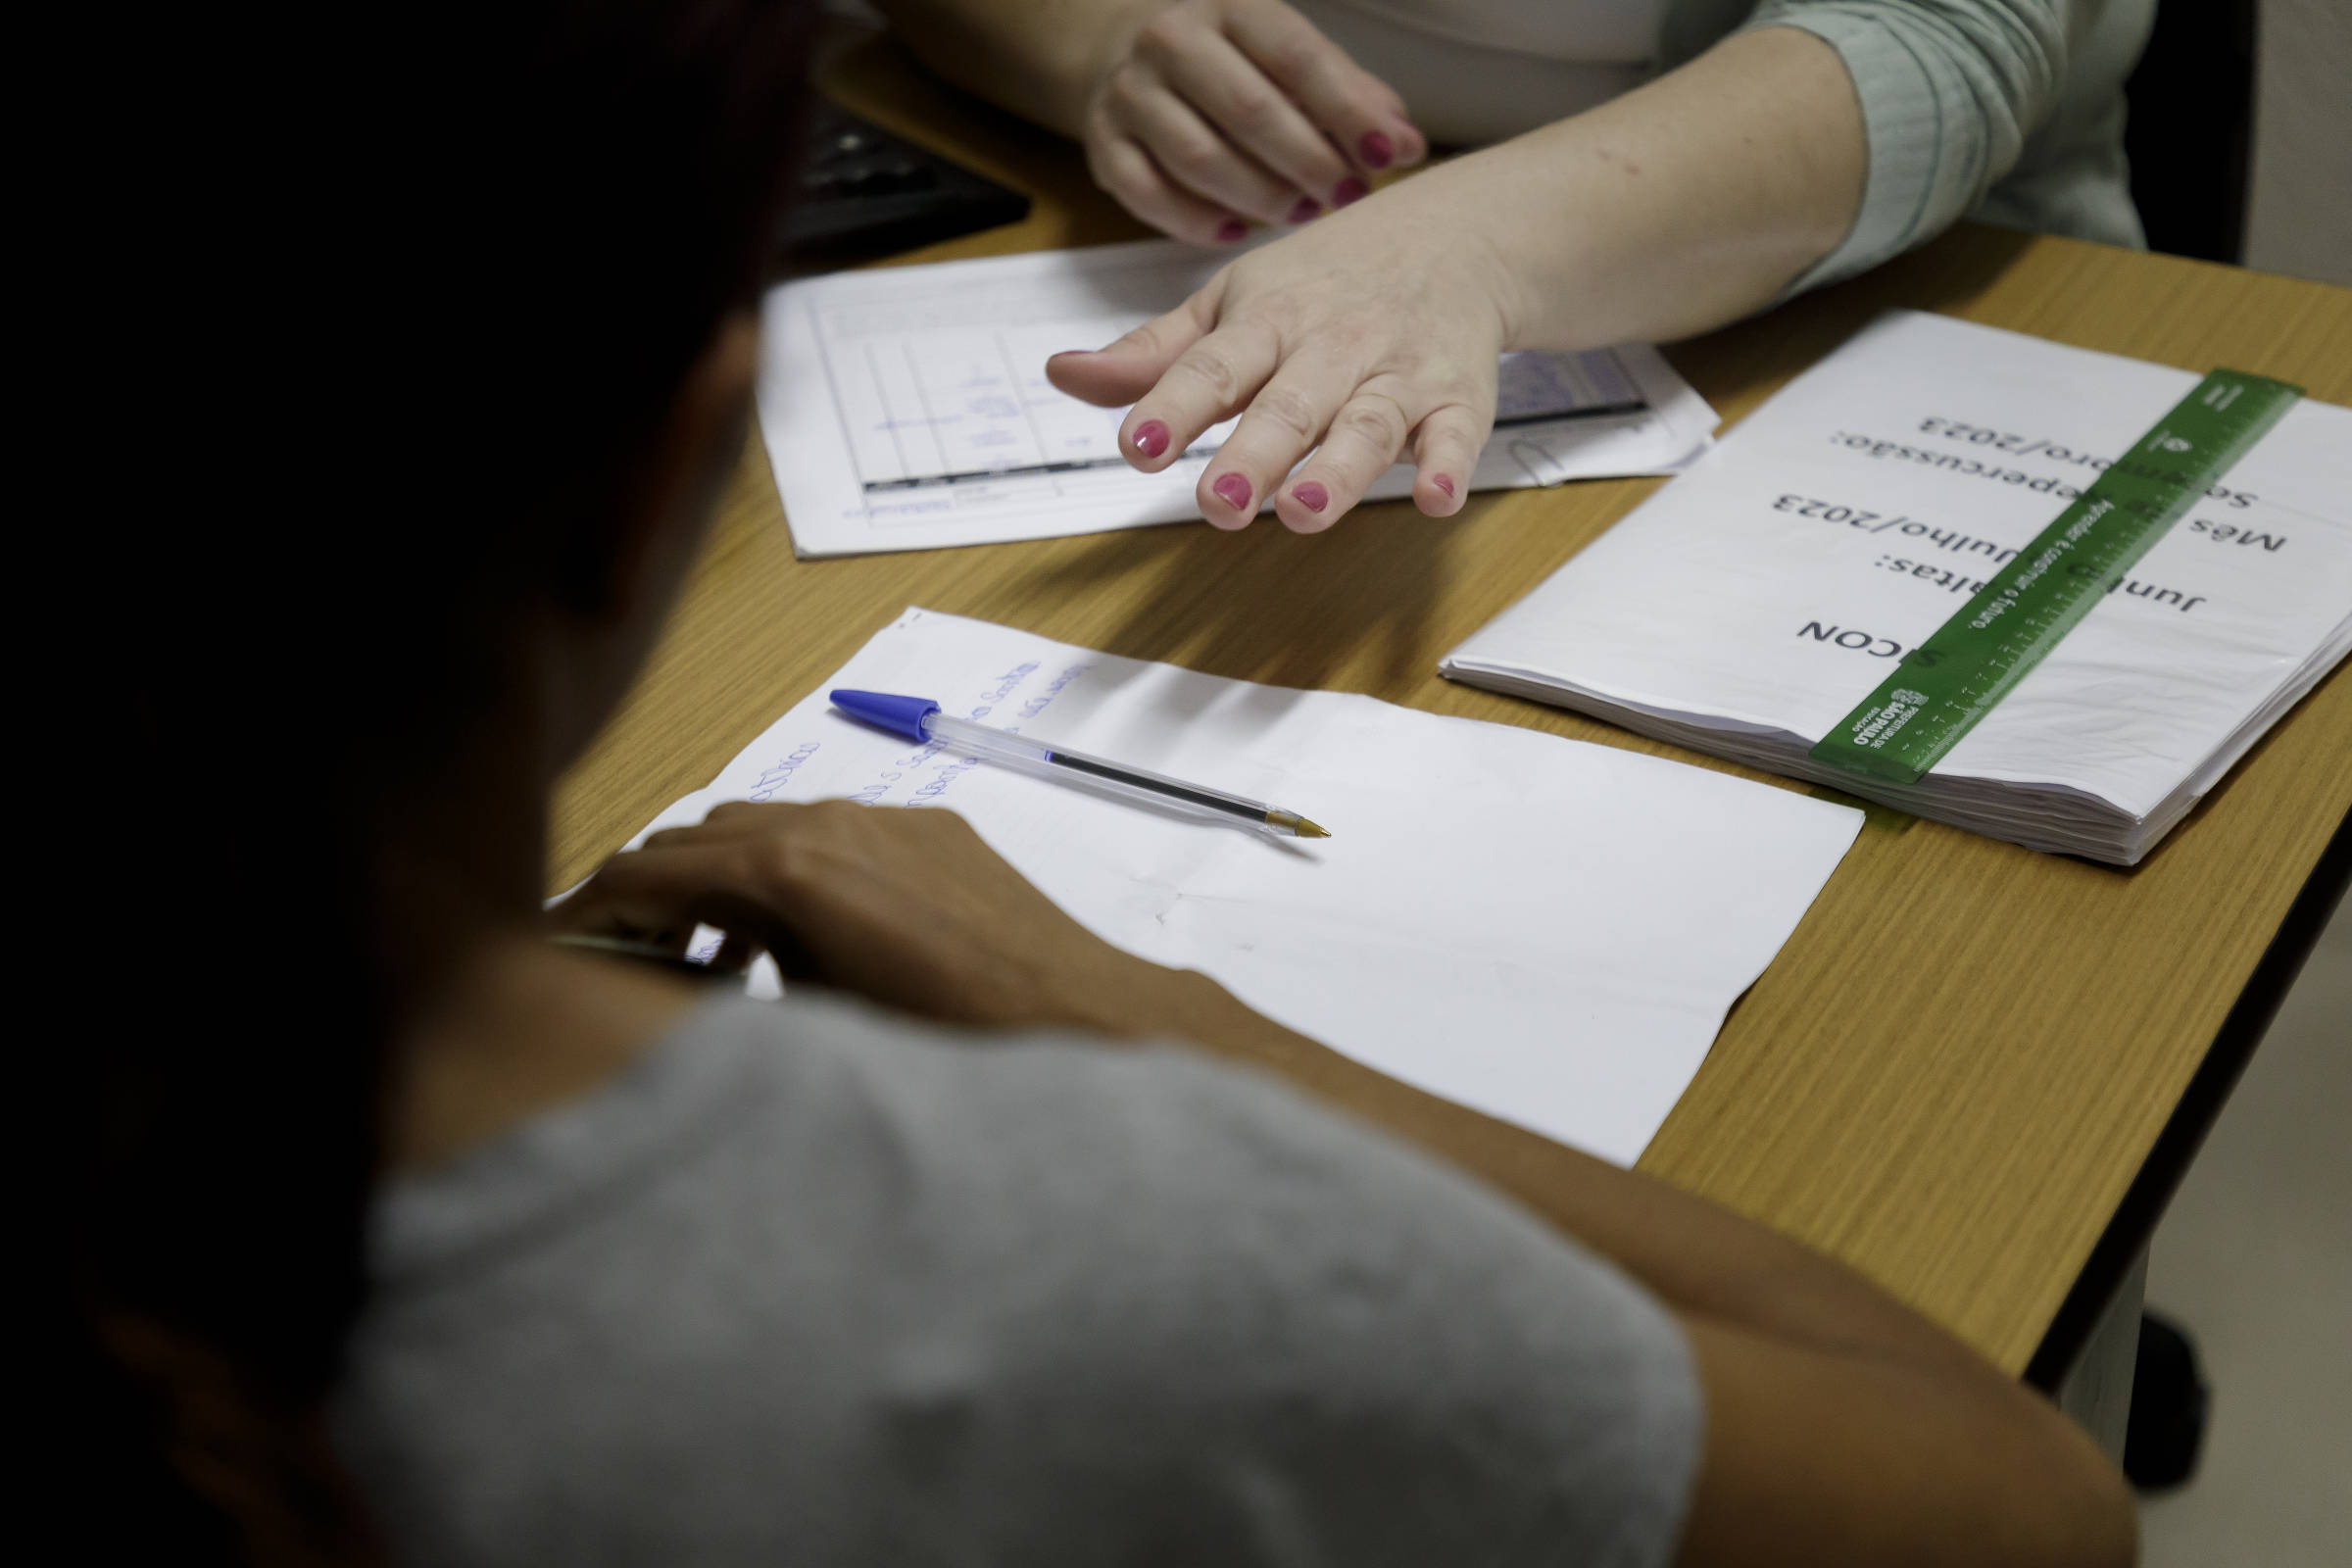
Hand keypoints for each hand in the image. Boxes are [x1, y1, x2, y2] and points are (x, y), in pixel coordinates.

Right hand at [550, 799, 1197, 1036]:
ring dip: (721, 878)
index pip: (646, 870)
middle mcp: (825, 821)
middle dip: (650, 891)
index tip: (554, 946)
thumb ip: (724, 983)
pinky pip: (831, 830)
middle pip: (695, 836)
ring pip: (763, 827)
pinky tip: (800, 938)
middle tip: (624, 956)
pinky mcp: (930, 824)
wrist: (1074, 1019)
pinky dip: (790, 871)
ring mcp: (882, 814)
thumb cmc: (939, 1046)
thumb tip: (674, 982)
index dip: (588, 910)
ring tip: (711, 959)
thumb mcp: (806, 1023)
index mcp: (782, 871)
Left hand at [1046, 176, 1515, 529]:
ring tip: (1307, 509)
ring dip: (1341, 467)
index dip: (1172, 408)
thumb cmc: (1323, 282)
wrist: (1453, 236)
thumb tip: (1064, 375)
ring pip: (1369, 422)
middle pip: (1290, 404)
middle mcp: (1331, 346)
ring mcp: (1398, 372)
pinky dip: (1450, 464)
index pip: (1212, 367)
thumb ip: (1155, 355)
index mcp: (1266, 321)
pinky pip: (1458, 433)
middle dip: (1256, 454)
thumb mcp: (1230, 304)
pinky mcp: (1459, 397)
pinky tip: (1437, 497)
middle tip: (1221, 504)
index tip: (1136, 450)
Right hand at [1083, 0, 1423, 243]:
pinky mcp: (1103, 146)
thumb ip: (1349, 95)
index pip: (1297, 58)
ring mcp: (1129, 93)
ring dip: (1260, 197)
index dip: (1348, 112)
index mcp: (1230, 5)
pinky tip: (1237, 230)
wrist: (1123, 53)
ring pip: (1199, 159)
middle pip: (1248, 111)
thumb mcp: (1288, 55)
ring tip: (1300, 212)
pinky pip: (1151, 197)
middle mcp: (1171, 40)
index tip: (1389, 156)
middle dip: (1307, 163)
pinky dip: (1198, 223)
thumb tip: (1407, 146)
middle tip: (1345, 195)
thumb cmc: (1231, 61)